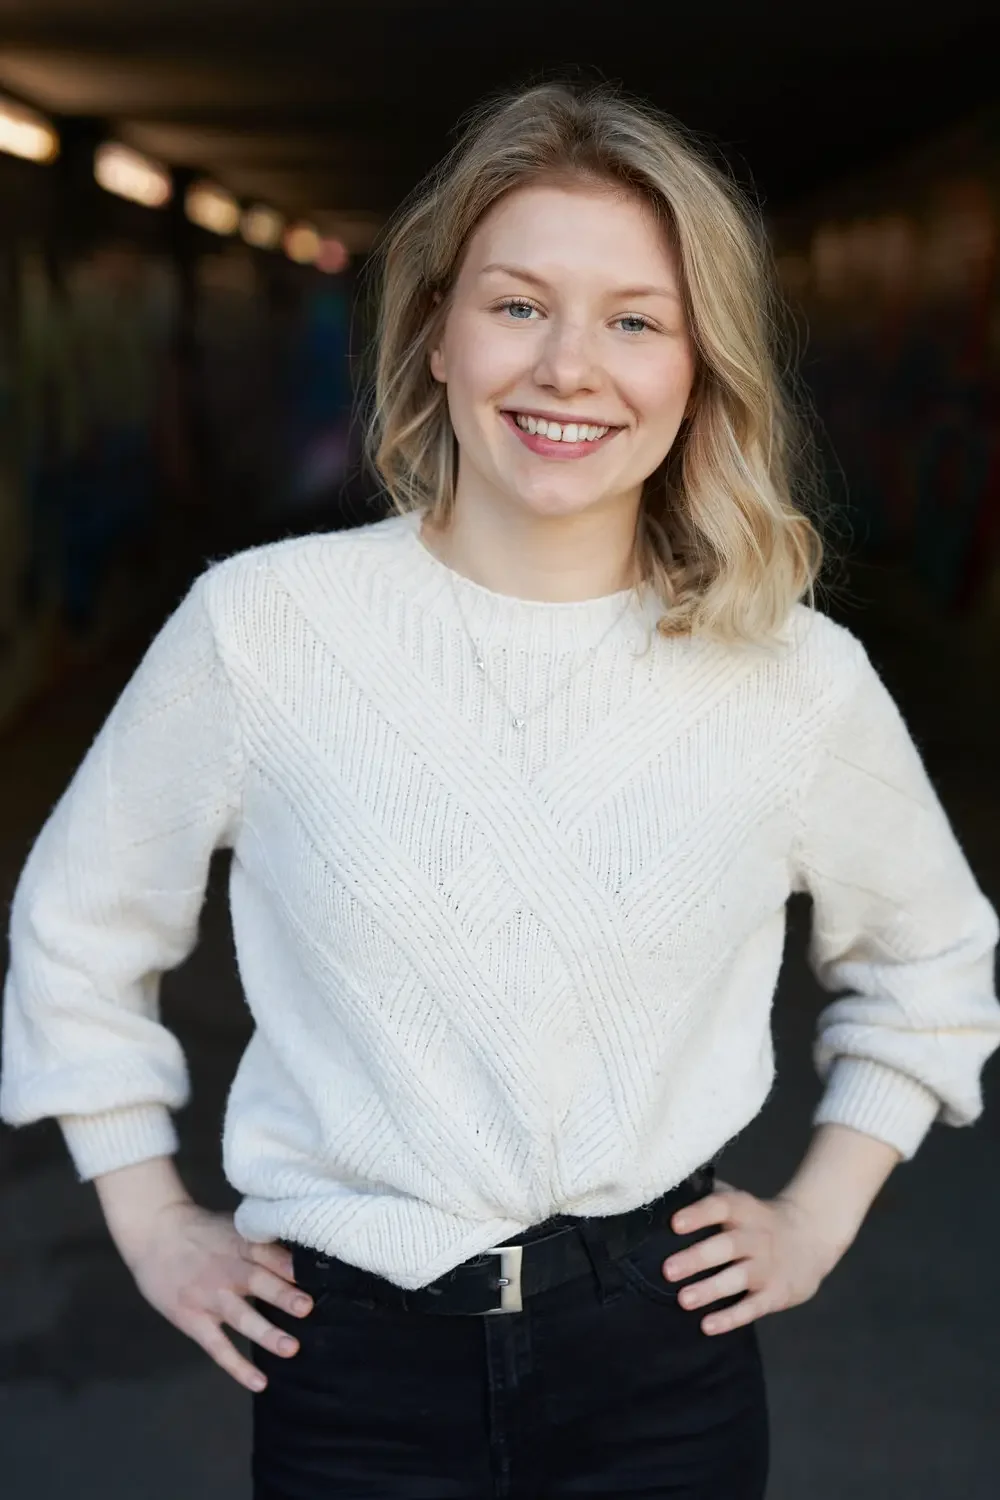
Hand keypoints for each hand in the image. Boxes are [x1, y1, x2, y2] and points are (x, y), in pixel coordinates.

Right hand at [125, 1200, 311, 1390]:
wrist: (154, 1233)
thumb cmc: (201, 1230)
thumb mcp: (233, 1226)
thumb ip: (261, 1243)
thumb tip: (302, 1258)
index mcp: (240, 1243)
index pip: (268, 1252)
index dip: (289, 1263)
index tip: (315, 1273)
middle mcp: (227, 1270)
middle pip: (257, 1282)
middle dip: (283, 1296)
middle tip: (307, 1308)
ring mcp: (209, 1297)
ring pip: (241, 1317)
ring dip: (266, 1333)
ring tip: (291, 1348)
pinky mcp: (193, 1320)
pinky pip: (218, 1346)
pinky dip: (237, 1366)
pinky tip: (259, 1382)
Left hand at [661, 1181, 848, 1336]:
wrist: (811, 1236)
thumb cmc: (758, 1219)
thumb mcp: (741, 1202)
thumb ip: (708, 1198)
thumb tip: (664, 1195)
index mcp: (745, 1210)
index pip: (721, 1206)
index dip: (698, 1214)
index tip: (674, 1224)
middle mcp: (757, 1236)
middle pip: (727, 1246)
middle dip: (697, 1258)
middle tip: (667, 1270)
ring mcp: (768, 1266)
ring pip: (739, 1278)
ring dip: (711, 1290)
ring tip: (683, 1300)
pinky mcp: (776, 1293)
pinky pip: (753, 1307)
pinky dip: (731, 1317)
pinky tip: (707, 1325)